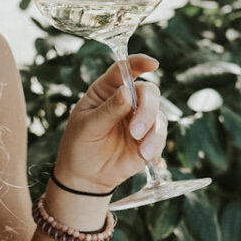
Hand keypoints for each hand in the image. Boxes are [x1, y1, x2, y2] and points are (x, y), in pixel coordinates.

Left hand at [52, 54, 165, 194]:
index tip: (152, 64)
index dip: (138, 63)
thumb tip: (127, 91)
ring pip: (158, 115)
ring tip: (142, 151)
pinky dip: (157, 146)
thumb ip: (108, 110)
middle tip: (135, 132)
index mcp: (106, 90)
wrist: (85, 176)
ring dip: (153, 132)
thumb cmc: (79, 145)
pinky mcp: (148, 138)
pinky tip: (148, 158)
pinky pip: (160, 136)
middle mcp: (126, 100)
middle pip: (148, 92)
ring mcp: (139, 119)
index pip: (123, 70)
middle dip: (147, 110)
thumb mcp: (87, 127)